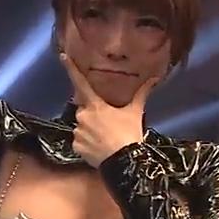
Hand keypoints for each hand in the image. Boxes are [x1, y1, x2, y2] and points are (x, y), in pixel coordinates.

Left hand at [60, 52, 157, 167]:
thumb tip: (154, 78)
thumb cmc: (129, 134)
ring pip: (82, 126)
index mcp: (95, 105)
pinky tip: (99, 147)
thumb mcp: (135, 112)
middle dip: (93, 114)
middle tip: (108, 124)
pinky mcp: (76, 147)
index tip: (63, 56)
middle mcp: (82, 116)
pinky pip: (80, 141)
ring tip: (105, 138)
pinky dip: (87, 143)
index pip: (80, 83)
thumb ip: (141, 94)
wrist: (124, 162)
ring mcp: (77, 132)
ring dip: (90, 129)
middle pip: (84, 110)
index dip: (71, 69)